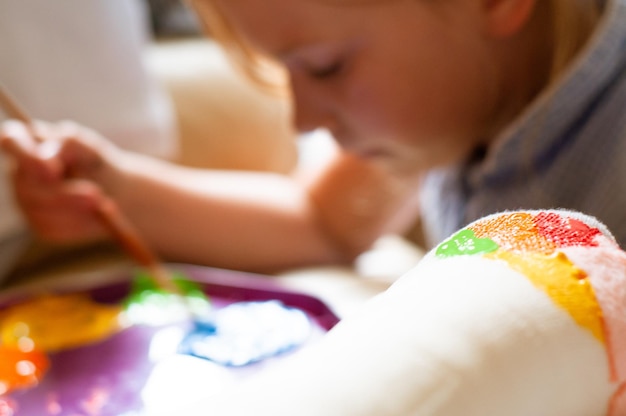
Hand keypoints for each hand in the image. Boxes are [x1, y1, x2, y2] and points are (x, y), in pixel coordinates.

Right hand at [0, 120, 122, 243]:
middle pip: (28, 186)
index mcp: (26, 143)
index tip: (54, 170)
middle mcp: (19, 174)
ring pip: (42, 210)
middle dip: (65, 194)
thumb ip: (68, 145)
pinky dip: (79, 222)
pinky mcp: (41, 225)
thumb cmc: (94, 162)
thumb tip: (47, 159)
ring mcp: (26, 202)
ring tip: (102, 202)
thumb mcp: (89, 147)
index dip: (25, 155)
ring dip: (76, 208)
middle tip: (96, 195)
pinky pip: (54, 228)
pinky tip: (94, 214)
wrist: (114, 191)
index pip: (11, 140)